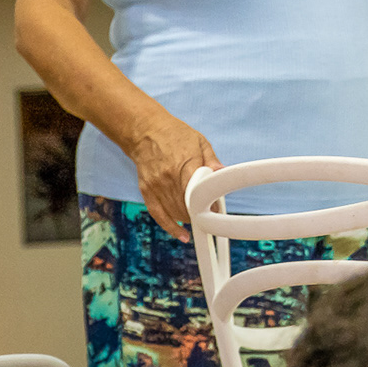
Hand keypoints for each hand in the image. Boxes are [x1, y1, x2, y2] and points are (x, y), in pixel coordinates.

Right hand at [125, 114, 220, 242]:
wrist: (145, 131)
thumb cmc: (174, 134)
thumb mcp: (199, 141)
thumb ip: (211, 160)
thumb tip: (222, 173)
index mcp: (184, 164)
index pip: (199, 192)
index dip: (209, 204)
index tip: (216, 207)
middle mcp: (168, 178)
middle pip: (188, 206)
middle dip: (201, 212)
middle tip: (210, 212)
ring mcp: (156, 187)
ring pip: (176, 213)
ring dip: (189, 218)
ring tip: (198, 216)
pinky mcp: (147, 192)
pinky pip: (159, 215)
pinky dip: (171, 227)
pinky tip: (182, 235)